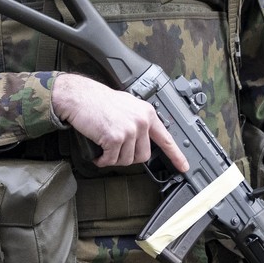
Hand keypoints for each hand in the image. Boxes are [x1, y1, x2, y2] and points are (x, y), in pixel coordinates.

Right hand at [51, 73, 188, 171]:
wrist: (80, 96)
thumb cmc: (99, 100)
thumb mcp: (128, 105)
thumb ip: (138, 120)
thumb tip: (142, 138)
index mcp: (147, 114)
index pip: (165, 138)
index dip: (176, 155)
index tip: (183, 166)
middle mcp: (141, 122)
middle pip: (143, 156)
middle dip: (128, 157)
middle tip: (115, 150)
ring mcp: (129, 130)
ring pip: (126, 160)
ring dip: (113, 159)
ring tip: (104, 148)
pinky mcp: (115, 138)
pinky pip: (111, 160)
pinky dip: (102, 159)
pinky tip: (98, 152)